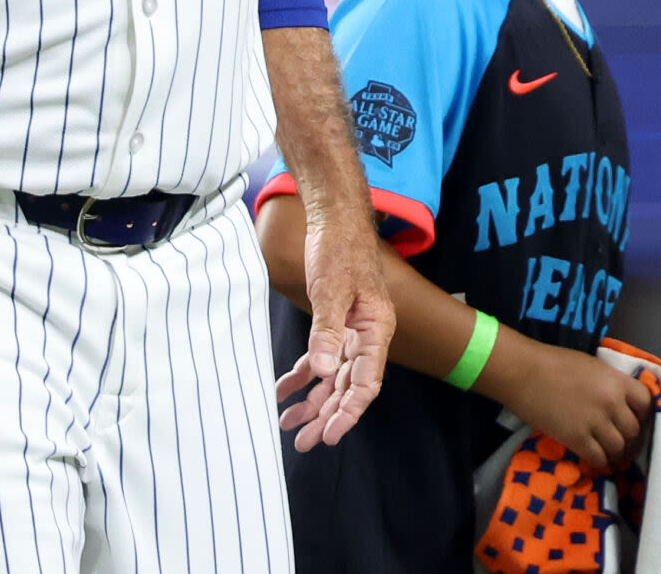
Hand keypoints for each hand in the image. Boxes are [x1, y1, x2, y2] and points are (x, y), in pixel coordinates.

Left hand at [272, 205, 392, 451]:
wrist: (335, 218)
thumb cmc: (340, 249)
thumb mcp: (332, 290)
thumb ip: (327, 332)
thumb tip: (322, 372)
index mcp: (376, 329)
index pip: (366, 383)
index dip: (348, 412)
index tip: (330, 435)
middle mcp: (367, 335)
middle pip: (348, 386)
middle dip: (327, 415)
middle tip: (304, 441)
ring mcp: (351, 330)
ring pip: (333, 377)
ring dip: (313, 401)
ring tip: (290, 424)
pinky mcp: (334, 322)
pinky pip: (320, 357)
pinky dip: (303, 375)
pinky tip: (284, 390)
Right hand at [487, 340, 653, 469]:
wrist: (524, 373)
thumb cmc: (554, 362)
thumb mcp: (593, 366)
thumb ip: (611, 384)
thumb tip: (622, 402)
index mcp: (617, 381)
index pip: (647, 403)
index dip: (643, 414)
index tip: (636, 420)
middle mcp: (612, 403)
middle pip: (634, 430)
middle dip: (630, 438)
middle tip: (623, 442)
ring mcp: (595, 423)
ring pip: (619, 448)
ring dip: (616, 453)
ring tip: (610, 454)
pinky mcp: (576, 440)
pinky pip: (599, 459)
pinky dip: (600, 462)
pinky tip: (595, 459)